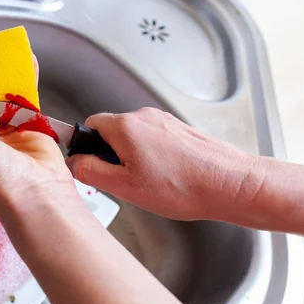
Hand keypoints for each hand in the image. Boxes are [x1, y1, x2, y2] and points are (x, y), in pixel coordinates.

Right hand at [66, 108, 265, 221]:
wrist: (229, 184)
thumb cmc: (182, 186)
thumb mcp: (124, 187)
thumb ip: (90, 171)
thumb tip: (74, 162)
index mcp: (125, 126)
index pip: (89, 125)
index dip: (86, 147)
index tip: (90, 165)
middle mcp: (144, 117)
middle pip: (112, 130)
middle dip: (110, 154)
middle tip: (122, 181)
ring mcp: (165, 121)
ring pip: (134, 136)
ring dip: (132, 156)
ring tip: (149, 182)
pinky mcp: (180, 130)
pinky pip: (154, 139)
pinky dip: (152, 156)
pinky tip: (165, 177)